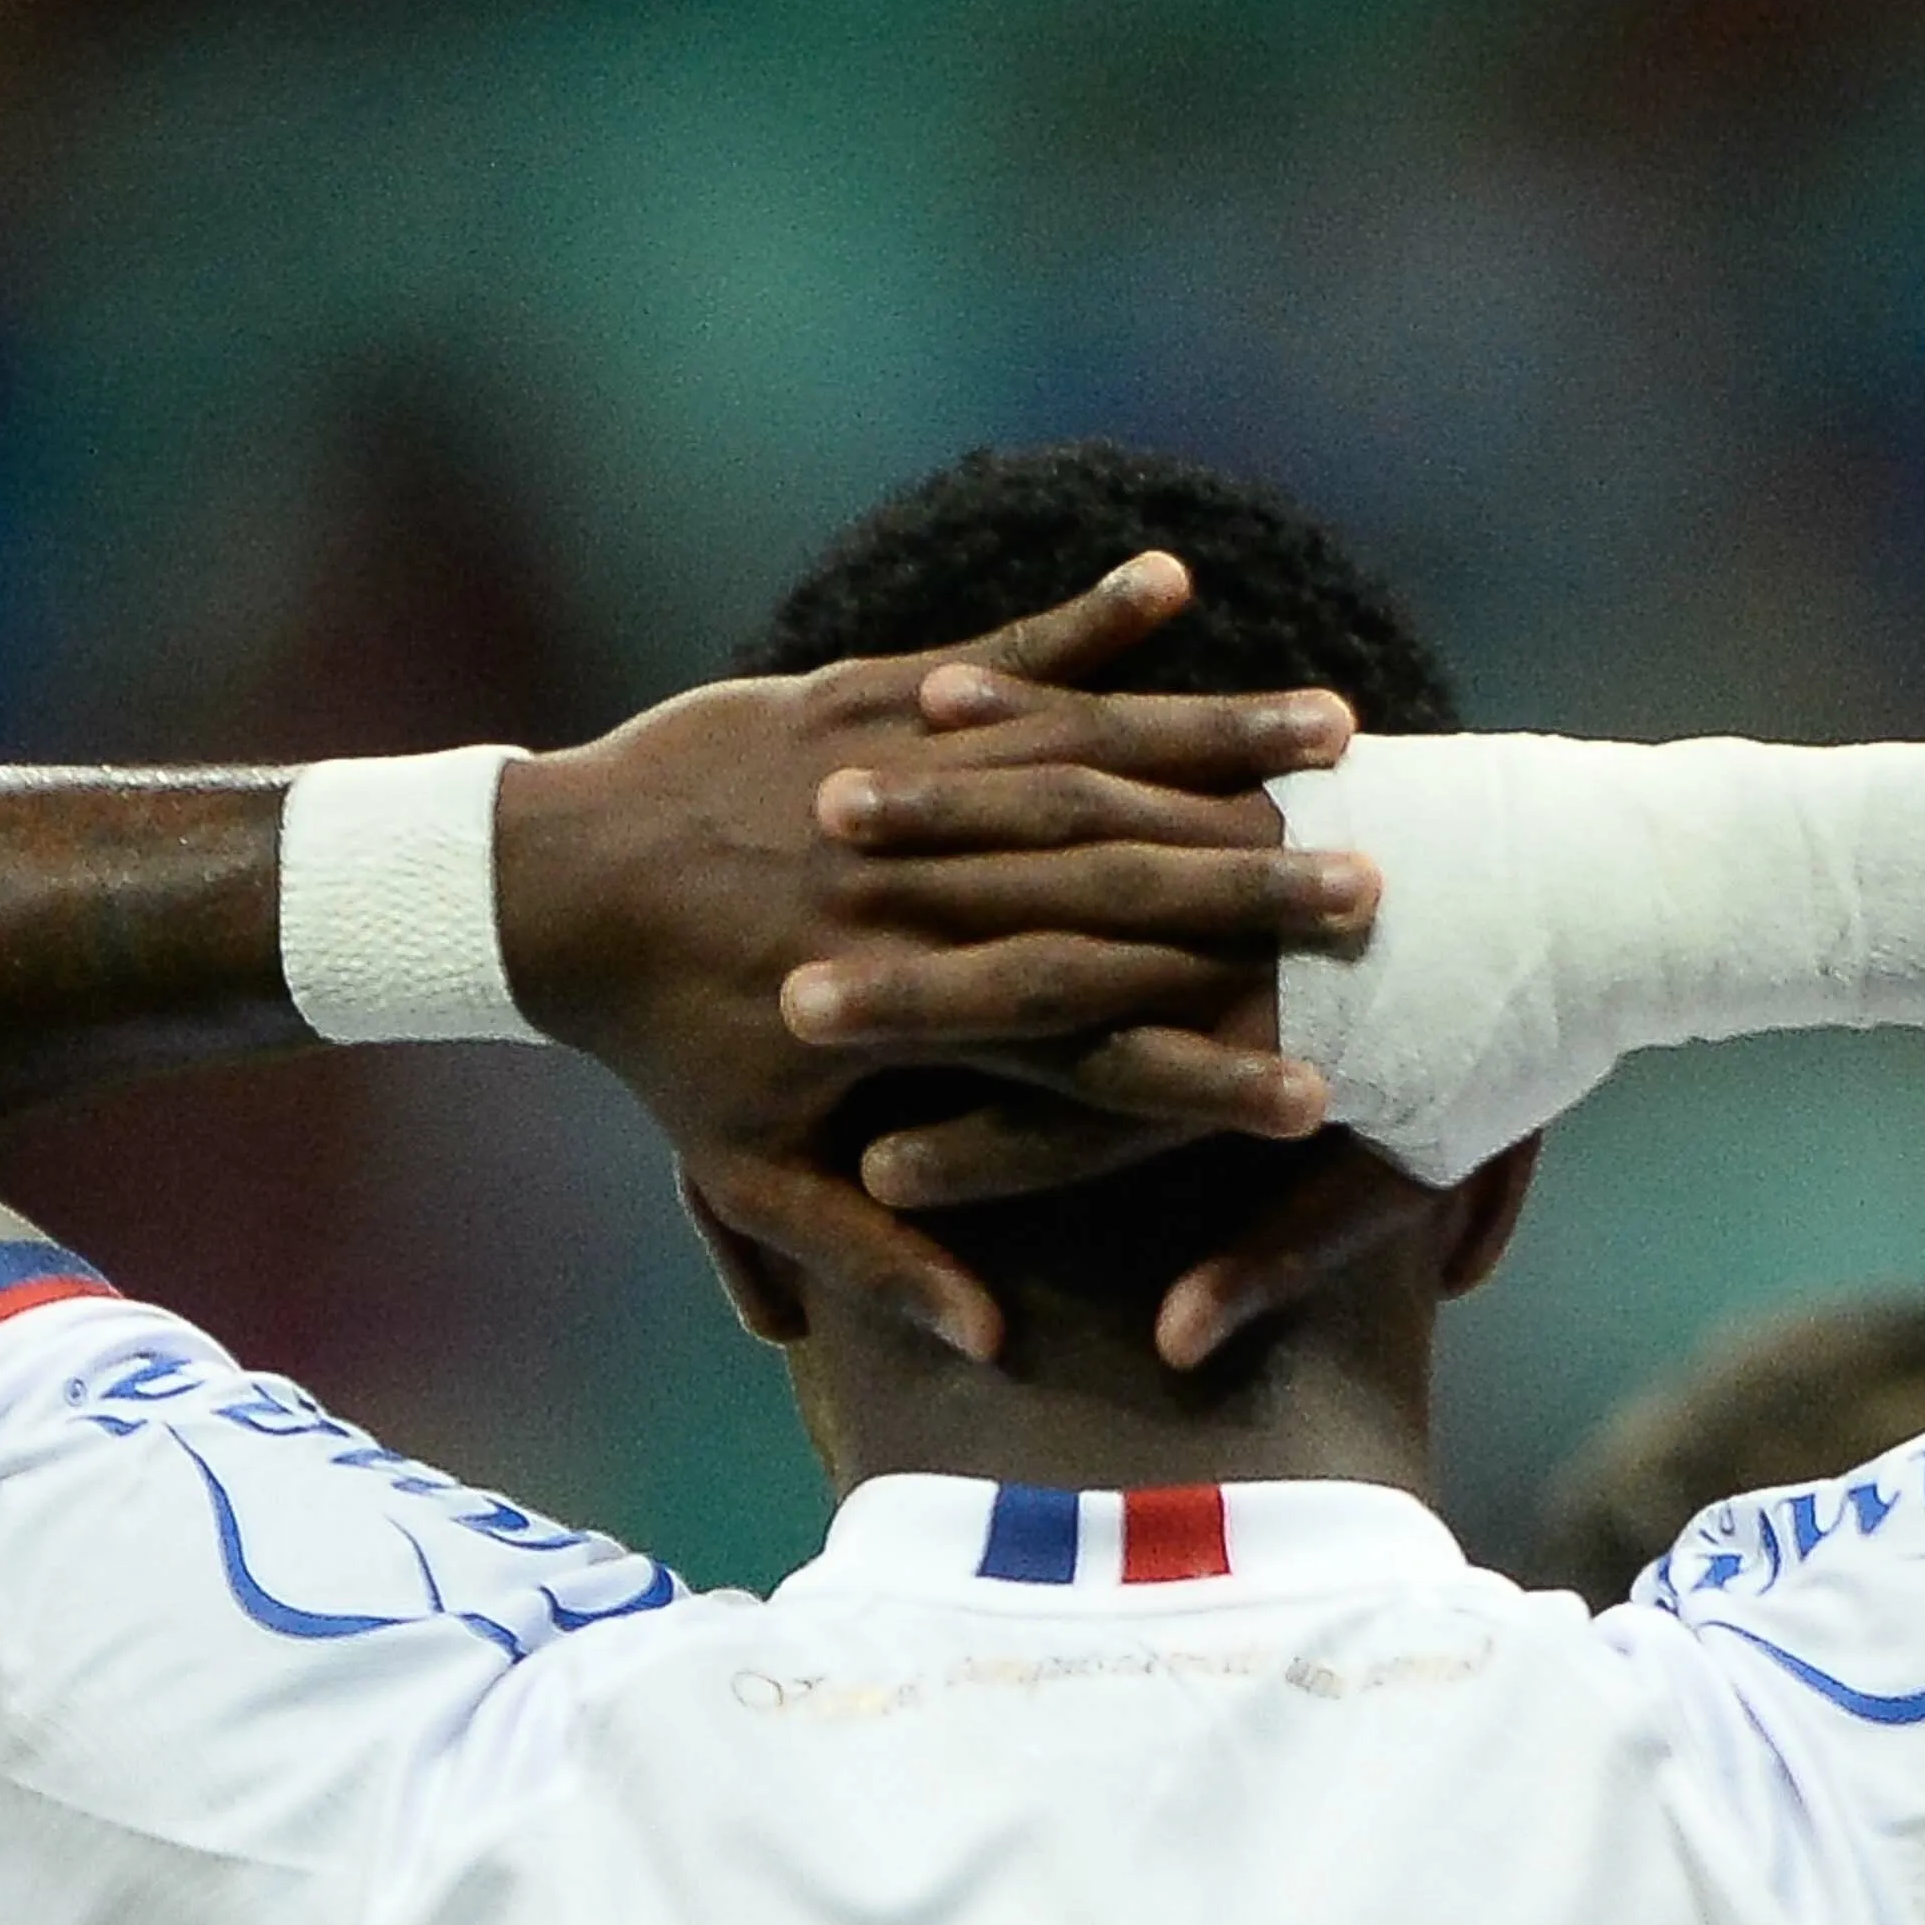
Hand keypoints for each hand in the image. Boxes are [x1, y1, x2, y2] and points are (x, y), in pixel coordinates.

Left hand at [495, 557, 1376, 1355]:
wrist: (542, 889)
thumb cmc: (655, 1045)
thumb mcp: (745, 1170)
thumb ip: (875, 1258)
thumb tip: (987, 1343)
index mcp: (916, 1011)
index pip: (1094, 1063)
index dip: (1208, 1084)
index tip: (1323, 1099)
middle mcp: (924, 887)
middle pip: (1125, 892)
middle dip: (1262, 893)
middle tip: (1382, 892)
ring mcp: (901, 776)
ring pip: (1082, 755)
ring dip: (1213, 739)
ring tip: (1336, 733)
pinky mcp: (867, 696)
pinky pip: (997, 649)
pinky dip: (1082, 619)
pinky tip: (1171, 581)